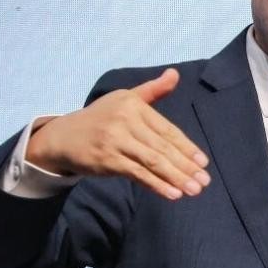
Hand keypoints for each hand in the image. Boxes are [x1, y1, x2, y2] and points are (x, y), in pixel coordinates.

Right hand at [26, 67, 209, 199]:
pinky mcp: (107, 160)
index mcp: (133, 105)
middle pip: (162, 147)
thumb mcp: (125, 98)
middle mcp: (125, 121)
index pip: (167, 129)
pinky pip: (137, 174)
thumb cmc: (101, 117)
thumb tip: (175, 74)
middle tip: (204, 181)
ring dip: (175, 178)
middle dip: (185, 166)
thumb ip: (153, 90)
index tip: (203, 163)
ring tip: (194, 189)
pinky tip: (172, 194)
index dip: (186, 147)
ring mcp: (115, 141)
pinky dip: (156, 185)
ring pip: (152, 162)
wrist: (63, 136)